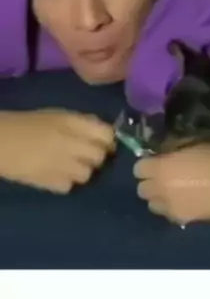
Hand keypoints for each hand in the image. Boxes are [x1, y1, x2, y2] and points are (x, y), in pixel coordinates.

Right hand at [0, 109, 115, 193]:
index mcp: (73, 123)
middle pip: (100, 156)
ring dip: (83, 169)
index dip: (108, 139)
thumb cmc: (30, 124)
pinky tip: (58, 173)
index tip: (104, 141)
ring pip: (88, 174)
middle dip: (97, 155)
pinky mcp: (52, 184)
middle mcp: (72, 145)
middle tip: (87, 153)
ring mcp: (63, 166)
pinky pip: (71, 185)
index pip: (107, 134)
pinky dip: (68, 181)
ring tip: (70, 164)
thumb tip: (106, 131)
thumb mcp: (59, 115)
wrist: (2, 142)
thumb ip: (83, 122)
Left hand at [134, 144, 209, 224]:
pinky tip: (188, 201)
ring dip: (160, 197)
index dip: (148, 164)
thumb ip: (172, 150)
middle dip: (151, 182)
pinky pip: (169, 215)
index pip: (138, 169)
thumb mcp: (192, 143)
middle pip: (142, 189)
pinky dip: (173, 208)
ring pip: (153, 206)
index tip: (157, 161)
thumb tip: (162, 153)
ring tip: (176, 191)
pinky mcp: (184, 221)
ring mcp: (171, 209)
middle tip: (165, 176)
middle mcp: (161, 191)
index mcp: (161, 168)